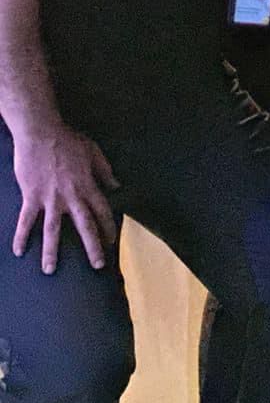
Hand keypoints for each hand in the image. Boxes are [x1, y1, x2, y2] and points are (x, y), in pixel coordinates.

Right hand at [12, 127, 118, 272]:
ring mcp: (50, 198)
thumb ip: (104, 170)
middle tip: (98, 266)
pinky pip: (26, 221)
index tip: (112, 241)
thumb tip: (116, 186)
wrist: (40, 132)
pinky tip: (18, 251)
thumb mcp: (93, 151)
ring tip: (50, 270)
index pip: (102, 211)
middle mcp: (70, 196)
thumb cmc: (67, 139)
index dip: (109, 227)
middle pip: (84, 226)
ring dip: (51, 252)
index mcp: (87, 185)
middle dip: (92, 247)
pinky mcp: (31, 197)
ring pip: (52, 231)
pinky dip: (21, 236)